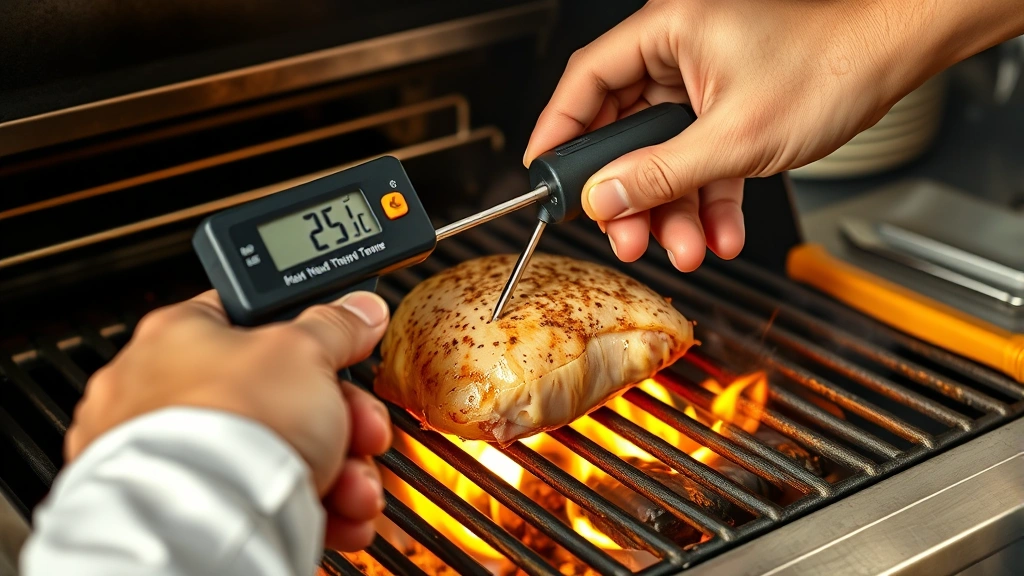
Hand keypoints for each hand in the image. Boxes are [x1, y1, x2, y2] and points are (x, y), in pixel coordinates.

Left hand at [66, 290, 392, 551]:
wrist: (212, 519)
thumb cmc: (234, 424)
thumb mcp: (307, 351)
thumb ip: (336, 326)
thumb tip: (359, 310)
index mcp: (178, 336)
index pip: (250, 321)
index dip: (308, 338)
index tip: (344, 353)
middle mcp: (162, 394)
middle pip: (276, 397)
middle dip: (339, 420)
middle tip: (363, 430)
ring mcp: (172, 457)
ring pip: (275, 452)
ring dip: (336, 468)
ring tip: (356, 487)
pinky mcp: (190, 508)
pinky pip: (260, 497)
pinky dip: (307, 505)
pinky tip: (339, 515)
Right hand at [524, 0, 1018, 270]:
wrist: (893, 63)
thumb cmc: (830, 67)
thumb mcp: (734, 137)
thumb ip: (662, 173)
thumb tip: (605, 198)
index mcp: (667, 31)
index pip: (587, 81)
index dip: (560, 132)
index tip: (546, 176)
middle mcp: (678, 52)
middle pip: (624, 130)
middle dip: (631, 192)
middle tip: (626, 234)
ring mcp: (703, 83)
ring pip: (663, 154)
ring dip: (673, 208)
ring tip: (686, 247)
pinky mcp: (727, 108)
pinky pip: (700, 159)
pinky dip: (708, 198)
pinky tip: (721, 232)